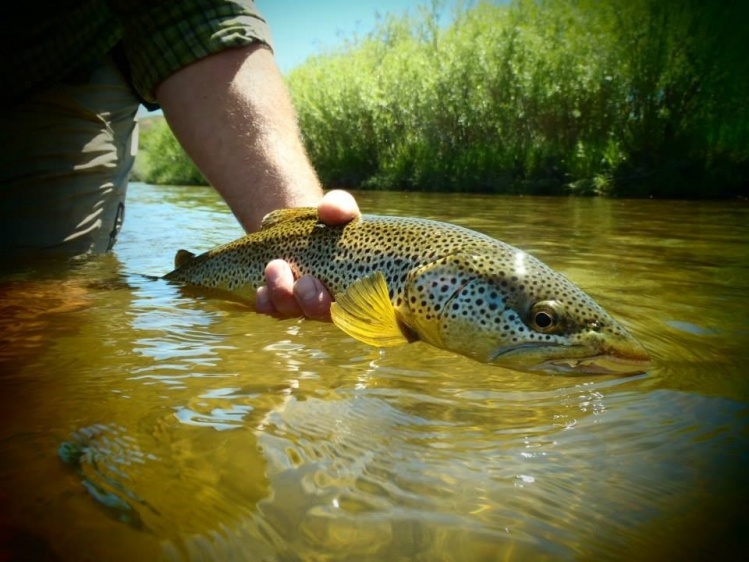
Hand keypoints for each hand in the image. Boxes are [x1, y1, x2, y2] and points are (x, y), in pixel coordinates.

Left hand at [254, 190, 359, 320]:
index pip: (357, 304)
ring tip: (275, 266)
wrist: (298, 226)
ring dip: (282, 293)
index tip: (343, 284)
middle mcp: (329, 299)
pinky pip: (270, 309)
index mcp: (353, 283)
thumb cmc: (326, 221)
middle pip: (320, 312)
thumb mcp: (337, 209)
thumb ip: (340, 206)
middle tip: (305, 280)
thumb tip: (330, 209)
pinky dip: (265, 302)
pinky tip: (260, 289)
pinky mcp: (278, 302)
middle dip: (311, 300)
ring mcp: (301, 303)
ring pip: (291, 310)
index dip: (349, 305)